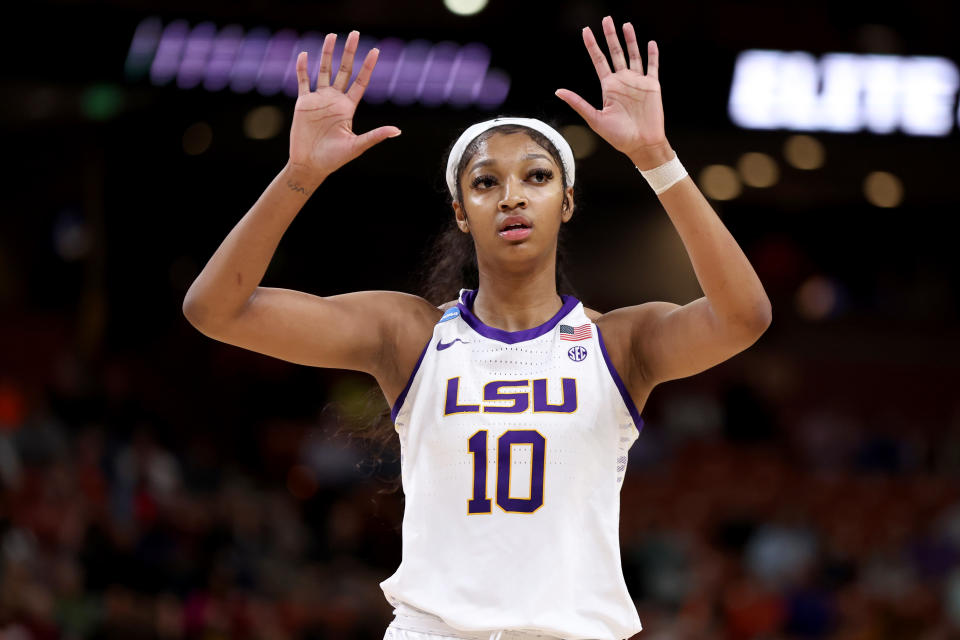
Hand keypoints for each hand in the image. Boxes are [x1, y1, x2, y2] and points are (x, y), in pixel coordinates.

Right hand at [289, 31, 400, 178]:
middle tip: (354, 34)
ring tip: (331, 36)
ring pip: (324, 71)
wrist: (310, 165)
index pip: (360, 82)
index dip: (367, 67)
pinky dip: (303, 68)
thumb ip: (375, 136)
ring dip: (327, 54)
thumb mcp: (357, 146)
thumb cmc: (334, 159)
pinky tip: (305, 55)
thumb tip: (397, 131)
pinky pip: (303, 81)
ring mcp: (318, 100)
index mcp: (348, 108)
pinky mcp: (303, 103)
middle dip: (349, 53)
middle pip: (343, 71)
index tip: (375, 51)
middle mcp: (334, 100)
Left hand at [555, 16, 670, 166]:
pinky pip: (652, 66)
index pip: (598, 60)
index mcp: (608, 87)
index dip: (592, 45)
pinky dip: (652, 55)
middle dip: (610, 36)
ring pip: (634, 55)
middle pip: (615, 52)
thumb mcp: (595, 119)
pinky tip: (650, 43)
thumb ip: (578, 103)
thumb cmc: (618, 136)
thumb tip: (558, 91)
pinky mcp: (652, 86)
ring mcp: (637, 82)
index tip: (586, 31)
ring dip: (631, 40)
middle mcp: (622, 81)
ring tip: (626, 25)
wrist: (641, 144)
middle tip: (606, 19)